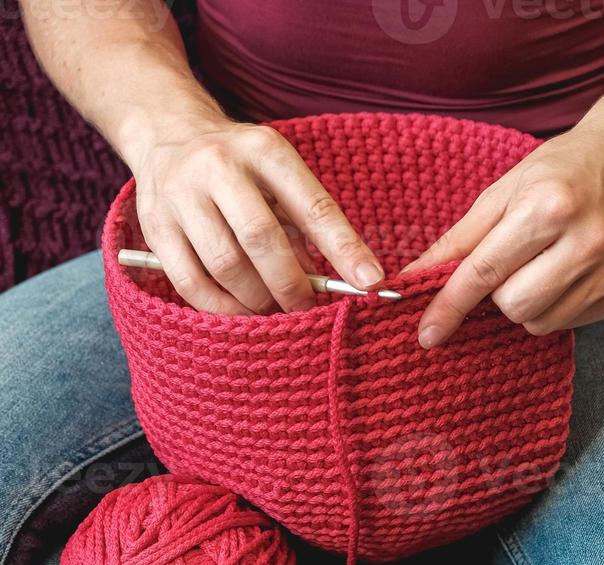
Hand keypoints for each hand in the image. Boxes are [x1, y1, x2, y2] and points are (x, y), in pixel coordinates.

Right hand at [132, 113, 384, 314]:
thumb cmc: (240, 168)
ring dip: (256, 299)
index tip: (370, 281)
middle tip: (305, 307)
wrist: (167, 135)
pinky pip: (190, 283)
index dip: (343, 247)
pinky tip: (239, 313)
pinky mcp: (155, 228)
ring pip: (225, 265)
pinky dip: (221, 308)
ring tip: (272, 310)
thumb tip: (332, 282)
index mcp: (264, 150)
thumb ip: (303, 224)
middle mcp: (218, 167)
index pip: (311, 203)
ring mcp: (181, 196)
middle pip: (260, 238)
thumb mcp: (277, 176)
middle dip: (290, 284)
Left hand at [405, 95, 603, 348]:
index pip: (485, 272)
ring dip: (524, 303)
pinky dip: (552, 307)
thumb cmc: (559, 171)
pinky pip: (566, 324)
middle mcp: (585, 242)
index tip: (427, 333)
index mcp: (549, 208)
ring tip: (538, 265)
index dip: (450, 305)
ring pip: (537, 322)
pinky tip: (562, 273)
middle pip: (512, 305)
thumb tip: (414, 276)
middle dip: (497, 293)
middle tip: (511, 261)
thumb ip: (457, 240)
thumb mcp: (502, 192)